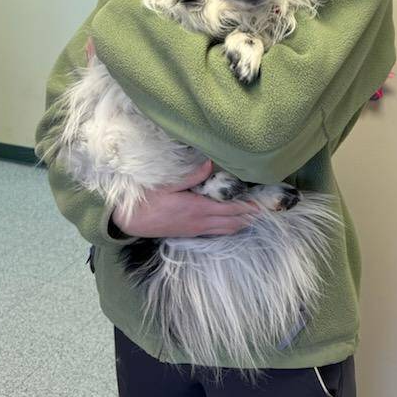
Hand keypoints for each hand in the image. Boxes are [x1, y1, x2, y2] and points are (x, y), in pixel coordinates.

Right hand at [110, 159, 259, 237]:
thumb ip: (190, 176)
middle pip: (233, 222)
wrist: (130, 222)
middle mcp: (200, 222)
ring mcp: (196, 230)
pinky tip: (233, 223)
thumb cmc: (146, 200)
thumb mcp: (166, 184)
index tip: (264, 203)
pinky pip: (216, 232)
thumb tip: (209, 164)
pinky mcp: (190, 233)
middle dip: (251, 216)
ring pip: (227, 230)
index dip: (248, 207)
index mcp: (197, 208)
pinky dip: (230, 228)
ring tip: (256, 216)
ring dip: (242, 223)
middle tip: (267, 209)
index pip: (231, 209)